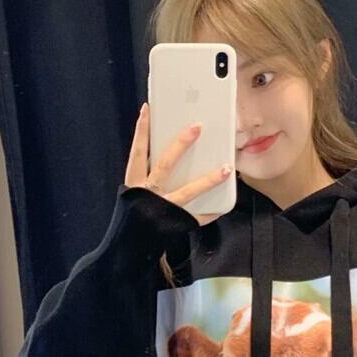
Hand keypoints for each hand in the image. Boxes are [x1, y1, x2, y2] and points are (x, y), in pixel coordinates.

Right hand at [123, 103, 232, 226]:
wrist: (130, 247)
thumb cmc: (136, 214)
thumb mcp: (135, 192)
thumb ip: (149, 173)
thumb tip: (170, 150)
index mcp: (135, 183)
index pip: (137, 152)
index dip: (141, 131)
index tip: (148, 109)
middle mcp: (148, 194)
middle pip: (165, 165)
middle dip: (181, 145)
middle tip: (198, 126)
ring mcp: (163, 209)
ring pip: (188, 192)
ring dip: (209, 180)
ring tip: (227, 168)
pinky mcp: (175, 224)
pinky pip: (197, 216)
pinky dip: (211, 212)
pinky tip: (224, 205)